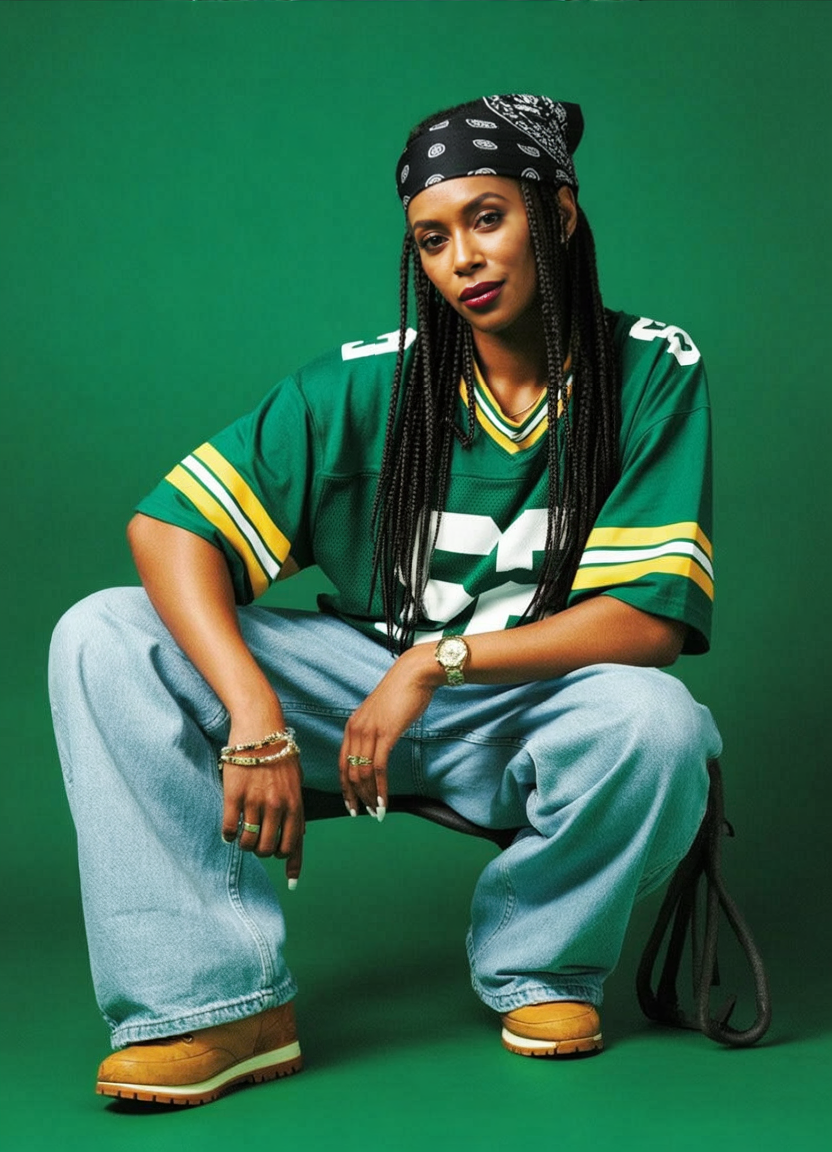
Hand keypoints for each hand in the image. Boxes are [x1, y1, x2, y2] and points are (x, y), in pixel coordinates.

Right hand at [221, 728, 303, 887]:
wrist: (260, 728)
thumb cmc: (279, 753)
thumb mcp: (296, 780)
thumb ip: (297, 807)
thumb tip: (299, 834)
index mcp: (296, 803)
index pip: (295, 844)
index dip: (293, 866)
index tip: (291, 883)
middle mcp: (278, 806)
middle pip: (268, 849)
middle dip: (263, 851)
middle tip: (258, 841)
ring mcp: (256, 801)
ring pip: (248, 842)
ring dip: (245, 844)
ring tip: (243, 833)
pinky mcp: (234, 796)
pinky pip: (230, 829)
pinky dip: (229, 834)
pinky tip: (230, 828)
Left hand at [339, 645, 438, 819]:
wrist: (414, 674)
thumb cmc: (402, 693)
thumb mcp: (382, 715)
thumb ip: (375, 732)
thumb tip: (377, 749)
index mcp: (352, 726)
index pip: (342, 763)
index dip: (345, 787)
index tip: (351, 803)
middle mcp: (355, 730)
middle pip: (349, 772)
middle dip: (356, 796)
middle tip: (365, 813)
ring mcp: (369, 732)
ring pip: (362, 773)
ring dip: (370, 796)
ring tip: (378, 811)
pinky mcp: (386, 734)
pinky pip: (379, 768)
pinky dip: (381, 788)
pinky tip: (385, 801)